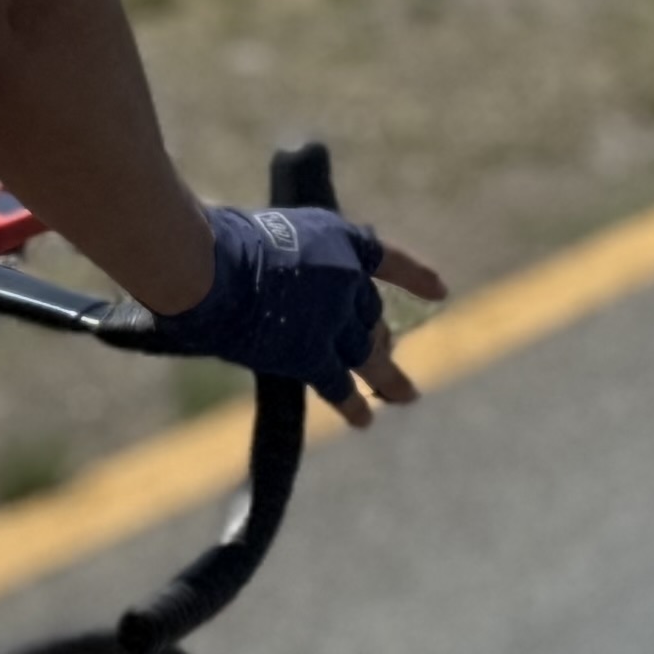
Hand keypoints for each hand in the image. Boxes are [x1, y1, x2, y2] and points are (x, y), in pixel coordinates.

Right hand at [148, 202, 446, 424]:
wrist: (213, 266)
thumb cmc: (222, 240)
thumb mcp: (266, 233)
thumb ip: (285, 261)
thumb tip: (273, 291)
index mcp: (339, 238)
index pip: (385, 259)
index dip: (414, 276)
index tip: (440, 291)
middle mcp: (347, 277)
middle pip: (369, 312)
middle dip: (377, 332)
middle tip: (385, 348)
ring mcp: (333, 318)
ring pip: (369, 352)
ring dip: (387, 376)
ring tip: (406, 395)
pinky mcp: (313, 354)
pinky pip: (340, 385)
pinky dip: (354, 404)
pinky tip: (366, 420)